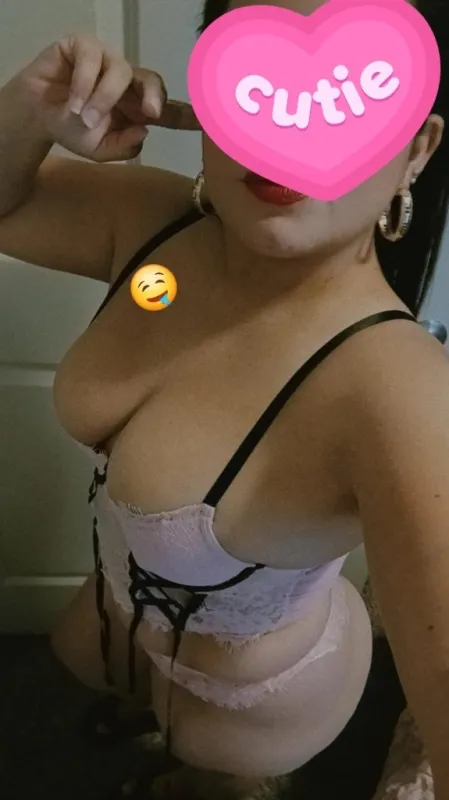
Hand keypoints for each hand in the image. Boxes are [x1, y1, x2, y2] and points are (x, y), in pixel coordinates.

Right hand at [16, 32, 199, 161]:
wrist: (37, 116)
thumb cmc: (71, 130)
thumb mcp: (99, 150)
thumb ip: (124, 146)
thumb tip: (145, 132)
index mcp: (137, 107)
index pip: (169, 110)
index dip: (189, 115)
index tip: (210, 122)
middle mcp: (127, 81)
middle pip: (153, 80)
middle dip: (155, 95)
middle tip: (150, 113)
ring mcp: (106, 60)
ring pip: (119, 72)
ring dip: (102, 99)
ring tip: (83, 118)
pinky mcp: (82, 46)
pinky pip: (91, 59)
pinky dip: (82, 84)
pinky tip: (71, 103)